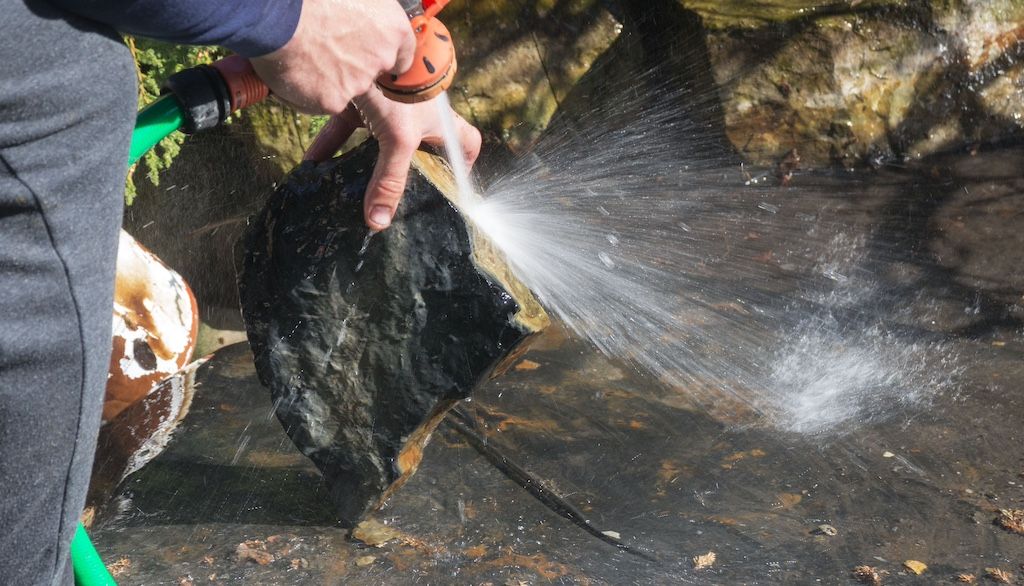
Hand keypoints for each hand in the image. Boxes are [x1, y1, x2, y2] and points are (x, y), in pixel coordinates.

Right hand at [250, 0, 415, 113]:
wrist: (278, 16)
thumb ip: (368, 9)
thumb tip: (360, 14)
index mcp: (393, 27)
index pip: (403, 54)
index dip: (384, 53)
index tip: (370, 51)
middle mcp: (382, 58)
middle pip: (372, 72)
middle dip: (353, 65)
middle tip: (327, 48)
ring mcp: (359, 82)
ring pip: (347, 86)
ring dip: (329, 77)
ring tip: (305, 55)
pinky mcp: (335, 101)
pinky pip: (323, 100)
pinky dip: (310, 91)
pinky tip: (295, 71)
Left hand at [304, 87, 481, 230]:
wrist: (369, 46)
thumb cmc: (401, 90)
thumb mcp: (399, 140)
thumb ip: (389, 181)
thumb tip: (378, 222)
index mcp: (443, 126)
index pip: (467, 146)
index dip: (463, 167)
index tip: (451, 187)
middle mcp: (420, 117)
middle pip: (419, 150)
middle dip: (403, 173)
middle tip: (390, 196)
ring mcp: (392, 108)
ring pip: (378, 142)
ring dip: (360, 162)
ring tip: (345, 187)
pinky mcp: (365, 99)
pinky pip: (348, 128)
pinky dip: (332, 144)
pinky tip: (314, 163)